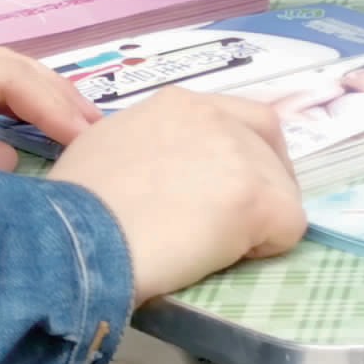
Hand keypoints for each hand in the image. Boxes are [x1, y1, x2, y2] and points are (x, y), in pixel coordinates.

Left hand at [0, 46, 95, 167]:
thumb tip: (11, 161)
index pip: (3, 74)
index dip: (51, 102)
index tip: (87, 140)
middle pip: (6, 66)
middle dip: (57, 95)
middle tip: (101, 136)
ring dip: (41, 101)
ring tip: (82, 135)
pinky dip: (15, 112)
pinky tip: (36, 136)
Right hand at [48, 89, 308, 302]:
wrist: (75, 240)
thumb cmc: (74, 207)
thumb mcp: (103, 150)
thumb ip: (143, 148)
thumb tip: (155, 173)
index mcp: (177, 105)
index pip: (237, 119)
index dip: (236, 156)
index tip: (216, 190)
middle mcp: (215, 116)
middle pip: (268, 144)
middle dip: (261, 181)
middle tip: (233, 222)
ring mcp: (241, 155)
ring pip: (281, 187)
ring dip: (259, 218)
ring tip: (213, 247)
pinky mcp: (259, 198)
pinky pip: (290, 226)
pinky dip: (268, 248)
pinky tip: (225, 259)